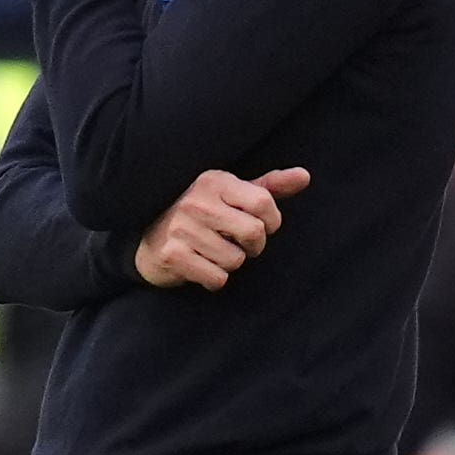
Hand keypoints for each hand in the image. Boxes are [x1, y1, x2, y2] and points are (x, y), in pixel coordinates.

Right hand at [135, 167, 310, 290]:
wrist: (149, 240)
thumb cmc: (201, 215)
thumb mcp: (233, 195)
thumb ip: (269, 187)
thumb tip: (305, 176)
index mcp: (215, 181)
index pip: (264, 203)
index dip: (271, 222)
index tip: (260, 226)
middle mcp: (197, 201)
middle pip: (254, 234)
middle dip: (254, 247)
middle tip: (239, 244)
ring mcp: (182, 228)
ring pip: (235, 260)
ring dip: (231, 264)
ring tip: (213, 252)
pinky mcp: (173, 255)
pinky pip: (217, 278)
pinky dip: (214, 279)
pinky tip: (201, 266)